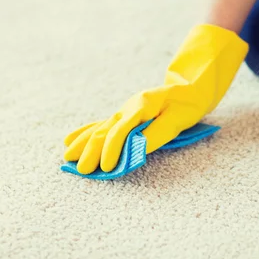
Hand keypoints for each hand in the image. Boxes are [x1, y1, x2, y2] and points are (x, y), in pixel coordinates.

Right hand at [63, 24, 248, 173]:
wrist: (191, 88)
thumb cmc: (187, 104)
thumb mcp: (178, 119)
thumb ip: (157, 134)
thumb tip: (136, 150)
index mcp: (142, 105)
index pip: (121, 130)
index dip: (112, 150)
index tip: (107, 167)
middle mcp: (129, 107)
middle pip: (106, 130)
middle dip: (92, 151)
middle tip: (82, 170)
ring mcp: (125, 110)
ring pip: (100, 128)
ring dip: (84, 143)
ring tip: (67, 157)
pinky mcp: (126, 115)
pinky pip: (102, 124)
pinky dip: (87, 133)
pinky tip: (71, 139)